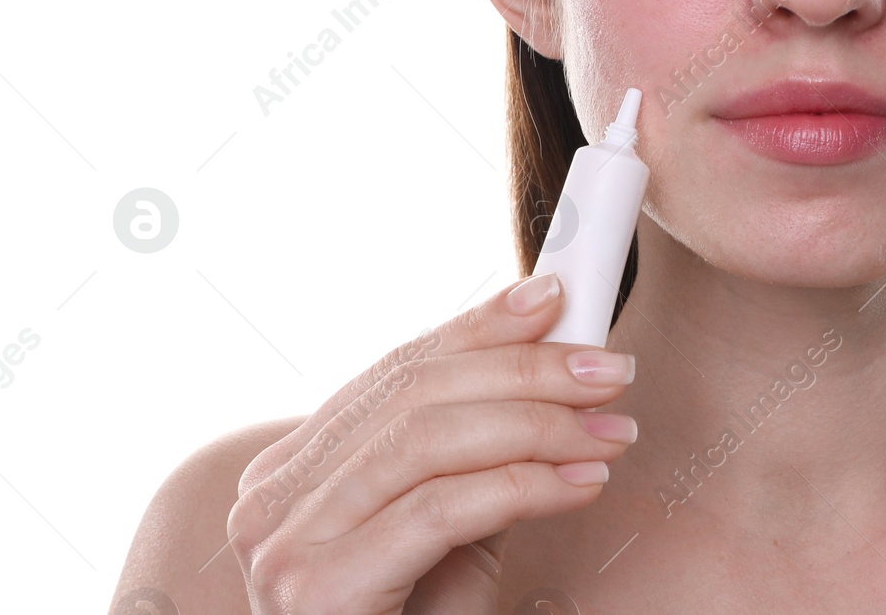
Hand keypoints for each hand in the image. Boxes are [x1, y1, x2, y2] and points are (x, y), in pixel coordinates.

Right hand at [227, 272, 636, 613]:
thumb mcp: (452, 524)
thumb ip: (481, 450)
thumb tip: (558, 356)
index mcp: (294, 468)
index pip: (397, 369)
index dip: (481, 326)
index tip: (556, 299)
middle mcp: (273, 496)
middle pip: (415, 393)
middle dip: (527, 370)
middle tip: (611, 369)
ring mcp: (284, 542)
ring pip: (428, 439)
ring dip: (540, 424)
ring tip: (612, 431)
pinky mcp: (317, 589)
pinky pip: (440, 509)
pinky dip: (524, 485)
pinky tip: (581, 482)